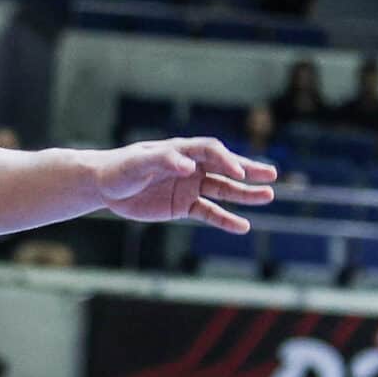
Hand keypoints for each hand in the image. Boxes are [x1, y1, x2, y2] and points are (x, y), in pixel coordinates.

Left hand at [91, 137, 277, 231]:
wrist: (106, 186)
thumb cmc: (121, 168)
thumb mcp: (138, 163)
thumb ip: (162, 161)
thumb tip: (187, 165)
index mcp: (181, 150)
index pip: (211, 152)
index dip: (226, 159)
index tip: (238, 172)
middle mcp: (190, 167)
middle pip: (225, 167)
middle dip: (248, 170)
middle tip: (271, 174)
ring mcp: (189, 186)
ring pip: (223, 190)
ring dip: (245, 194)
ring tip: (268, 196)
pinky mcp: (184, 206)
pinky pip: (209, 213)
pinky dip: (225, 219)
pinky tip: (243, 226)